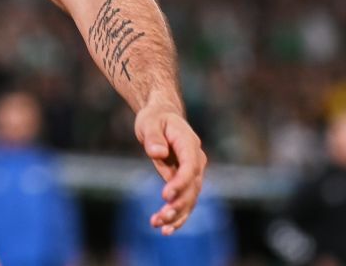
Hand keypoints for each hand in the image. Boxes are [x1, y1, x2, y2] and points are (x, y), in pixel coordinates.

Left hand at [135, 101, 206, 234]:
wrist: (161, 118)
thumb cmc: (155, 119)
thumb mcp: (149, 123)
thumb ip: (153, 137)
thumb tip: (157, 153)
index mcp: (189, 144)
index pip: (190, 167)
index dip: (180, 183)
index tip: (165, 196)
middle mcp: (196, 161)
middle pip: (192, 187)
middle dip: (178, 204)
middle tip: (161, 217)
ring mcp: (194, 173)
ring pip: (190, 198)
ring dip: (177, 214)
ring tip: (158, 226)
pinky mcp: (186, 182)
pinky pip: (185, 201)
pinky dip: (178, 216)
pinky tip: (166, 229)